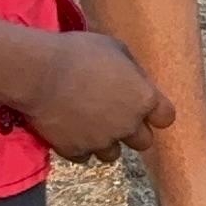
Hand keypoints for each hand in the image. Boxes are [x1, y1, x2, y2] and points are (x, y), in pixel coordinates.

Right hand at [20, 30, 172, 161]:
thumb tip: (135, 81)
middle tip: (115, 117)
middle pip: (143, 142)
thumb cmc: (80, 53)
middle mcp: (127, 125)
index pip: (166, 118)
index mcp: (144, 99)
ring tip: (90, 125)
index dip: (156, 113)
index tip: (145, 107)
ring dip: (106, 142)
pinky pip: (84, 156)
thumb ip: (132, 72)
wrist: (39, 74)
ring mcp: (100, 141)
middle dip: (132, 131)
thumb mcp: (116, 49)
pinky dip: (79, 147)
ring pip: (113, 154)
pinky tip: (70, 130)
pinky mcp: (74, 150)